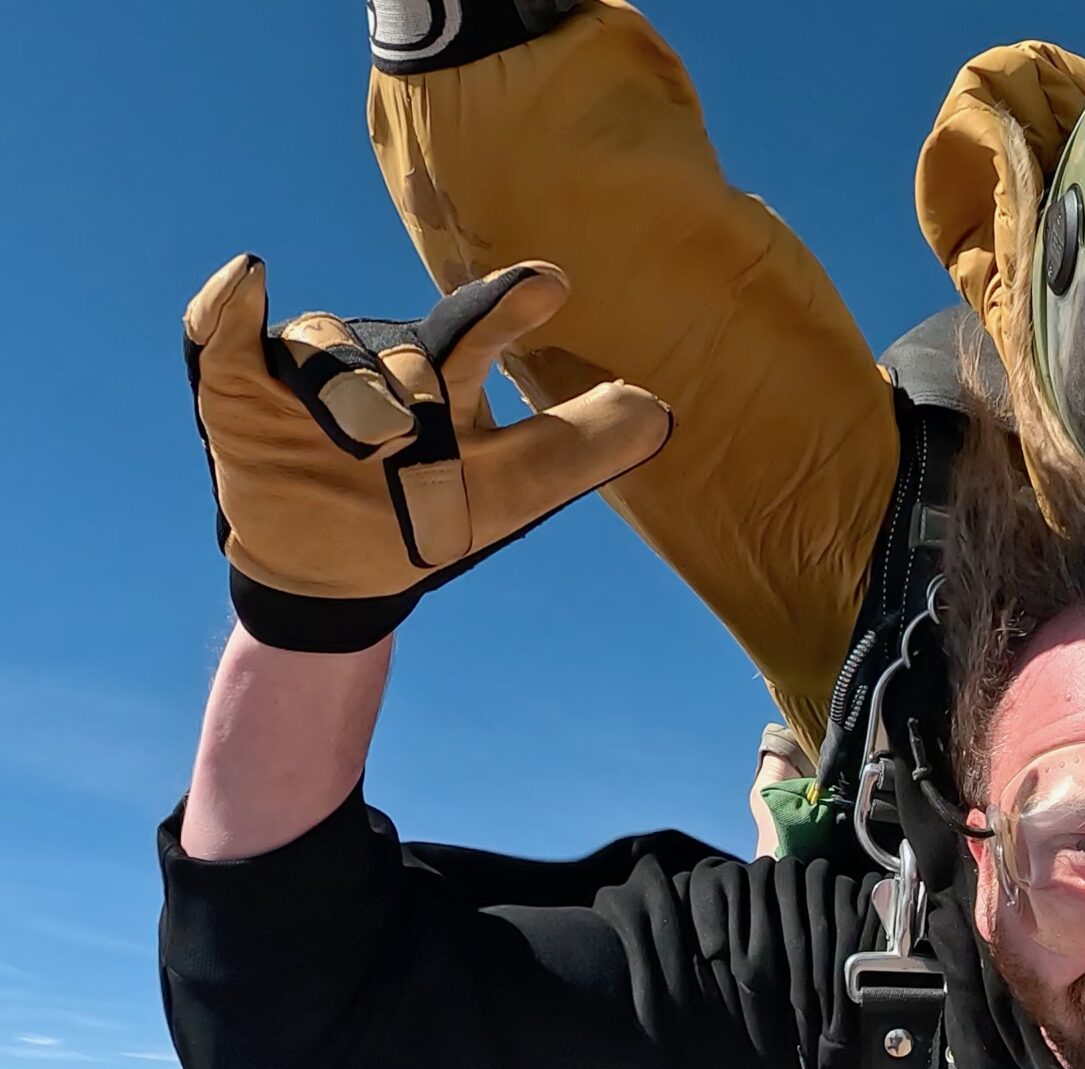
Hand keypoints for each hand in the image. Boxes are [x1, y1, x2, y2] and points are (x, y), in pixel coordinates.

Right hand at [181, 254, 671, 651]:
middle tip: (465, 364)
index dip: (511, 311)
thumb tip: (660, 410)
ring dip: (343, 389)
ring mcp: (306, 374)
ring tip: (361, 442)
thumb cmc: (425, 522)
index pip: (481, 338)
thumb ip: (578, 451)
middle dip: (436, 351)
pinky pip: (222, 334)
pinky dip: (225, 307)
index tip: (555, 286)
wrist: (327, 572)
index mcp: (446, 385)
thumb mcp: (510, 497)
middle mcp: (378, 366)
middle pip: (404, 340)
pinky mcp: (236, 385)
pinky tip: (250, 278)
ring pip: (327, 348)